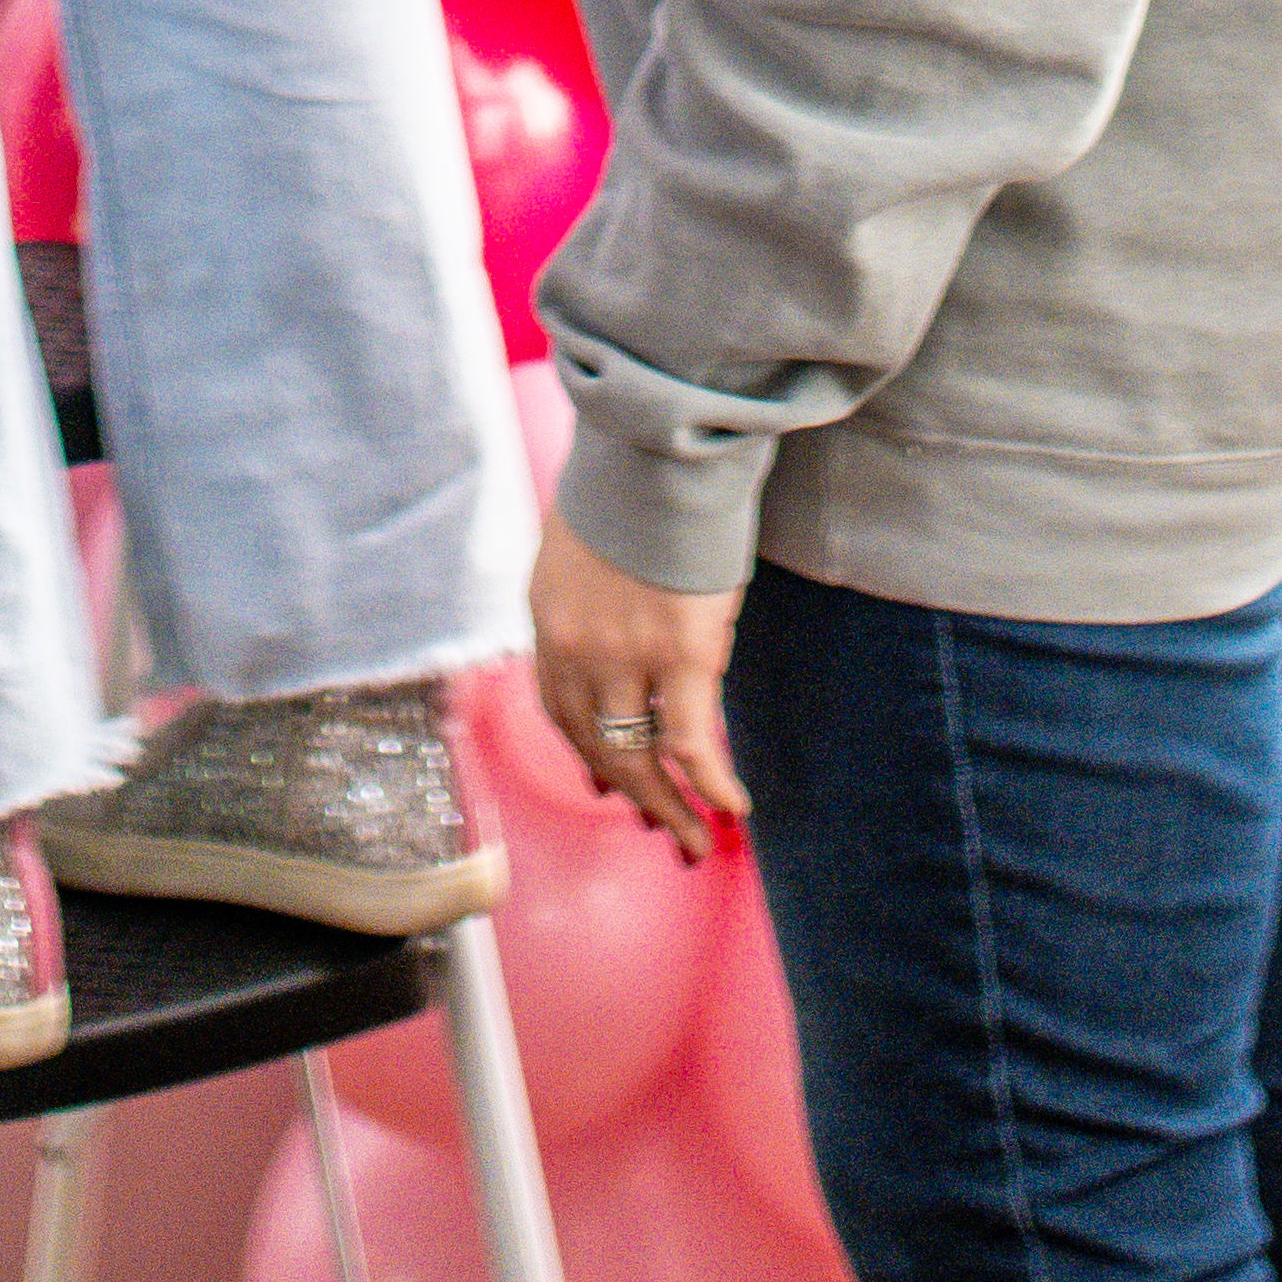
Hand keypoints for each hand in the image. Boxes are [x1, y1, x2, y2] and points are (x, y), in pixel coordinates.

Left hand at [529, 510, 746, 860]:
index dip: (587, 751)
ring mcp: (626, 654)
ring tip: (692, 841)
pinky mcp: (680, 653)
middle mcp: (576, 644)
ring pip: (639, 755)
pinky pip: (691, 741)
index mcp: (549, 613)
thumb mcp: (584, 539)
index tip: (609, 780)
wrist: (656, 440)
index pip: (560, 707)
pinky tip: (732, 805)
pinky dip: (710, 782)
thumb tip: (608, 627)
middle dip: (630, 793)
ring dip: (668, 806)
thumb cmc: (631, 477)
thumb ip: (589, 591)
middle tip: (659, 827)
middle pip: (595, 744)